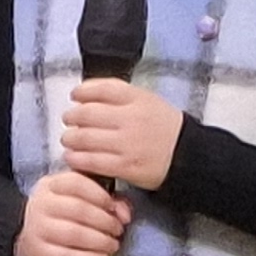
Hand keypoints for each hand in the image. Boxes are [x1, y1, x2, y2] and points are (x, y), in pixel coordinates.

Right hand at [14, 170, 128, 255]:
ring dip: (100, 241)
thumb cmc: (62, 217)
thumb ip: (107, 200)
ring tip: (112, 245)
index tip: (113, 207)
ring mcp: (37, 228)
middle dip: (105, 221)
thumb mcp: (80, 199)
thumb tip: (124, 214)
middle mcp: (41, 204)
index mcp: (51, 185)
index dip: (100, 195)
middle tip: (118, 230)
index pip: (76, 182)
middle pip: (79, 209)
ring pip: (74, 234)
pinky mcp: (38, 252)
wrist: (30, 241)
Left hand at [59, 79, 186, 190]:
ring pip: (86, 138)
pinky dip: (77, 159)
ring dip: (70, 139)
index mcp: (139, 99)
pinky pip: (93, 162)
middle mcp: (132, 119)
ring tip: (68, 140)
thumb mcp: (149, 101)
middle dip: (72, 117)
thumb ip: (121, 95)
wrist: (188, 156)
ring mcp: (128, 144)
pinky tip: (72, 157)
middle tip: (68, 120)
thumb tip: (87, 94)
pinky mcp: (126, 166)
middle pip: (89, 113)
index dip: (83, 90)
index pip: (103, 88)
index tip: (74, 95)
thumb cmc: (165, 128)